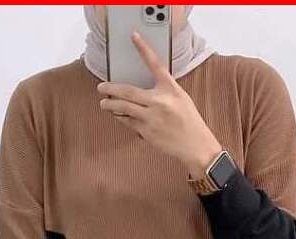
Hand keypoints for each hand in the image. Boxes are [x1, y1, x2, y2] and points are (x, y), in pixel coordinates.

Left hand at [97, 31, 221, 177]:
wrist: (195, 144)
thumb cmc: (188, 120)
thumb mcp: (180, 98)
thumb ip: (163, 90)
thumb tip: (143, 89)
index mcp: (169, 88)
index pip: (155, 64)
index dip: (144, 48)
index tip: (134, 37)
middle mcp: (159, 101)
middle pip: (128, 91)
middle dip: (111, 89)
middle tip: (101, 87)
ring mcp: (151, 117)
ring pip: (124, 108)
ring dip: (111, 105)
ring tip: (104, 104)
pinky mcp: (147, 132)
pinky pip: (129, 122)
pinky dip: (121, 118)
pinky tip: (117, 115)